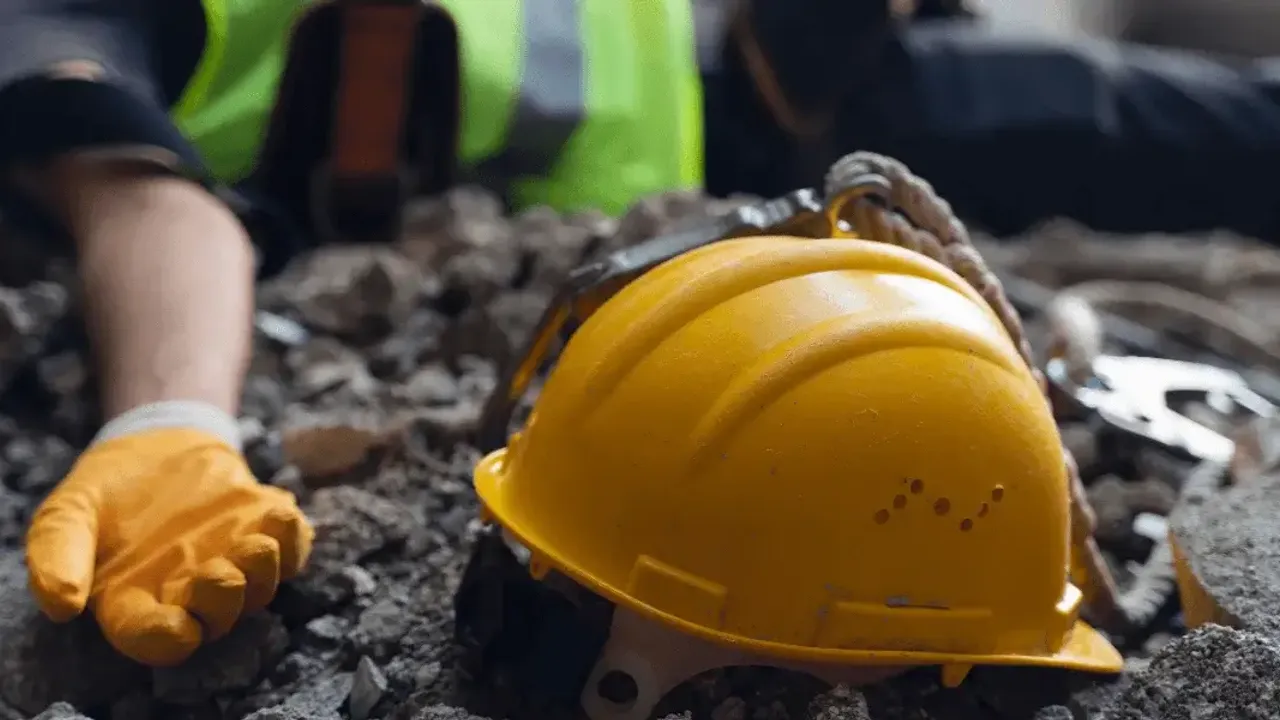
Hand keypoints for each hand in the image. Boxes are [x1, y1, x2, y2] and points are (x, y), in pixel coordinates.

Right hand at [25, 428, 313, 665]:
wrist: (154, 446)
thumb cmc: (105, 492)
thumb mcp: (66, 515)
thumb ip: (57, 556)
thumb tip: (62, 605)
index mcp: (135, 601)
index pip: (152, 635)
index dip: (166, 638)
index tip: (177, 626)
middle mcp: (188, 593)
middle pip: (215, 619)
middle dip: (222, 603)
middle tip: (220, 574)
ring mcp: (231, 564)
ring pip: (258, 589)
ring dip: (263, 572)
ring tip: (256, 545)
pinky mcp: (261, 534)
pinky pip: (291, 550)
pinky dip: (293, 538)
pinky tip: (281, 515)